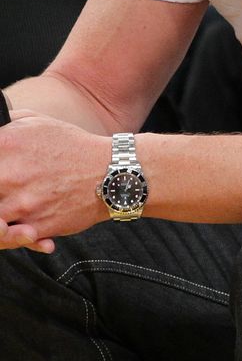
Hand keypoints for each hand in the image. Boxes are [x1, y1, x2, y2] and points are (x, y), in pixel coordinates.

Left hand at [0, 112, 109, 251]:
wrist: (111, 172)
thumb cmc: (73, 147)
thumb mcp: (37, 122)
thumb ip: (5, 126)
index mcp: (6, 144)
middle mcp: (9, 174)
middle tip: (5, 189)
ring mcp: (20, 203)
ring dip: (0, 216)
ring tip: (10, 209)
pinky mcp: (33, 227)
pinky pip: (10, 237)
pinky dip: (14, 234)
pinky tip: (22, 223)